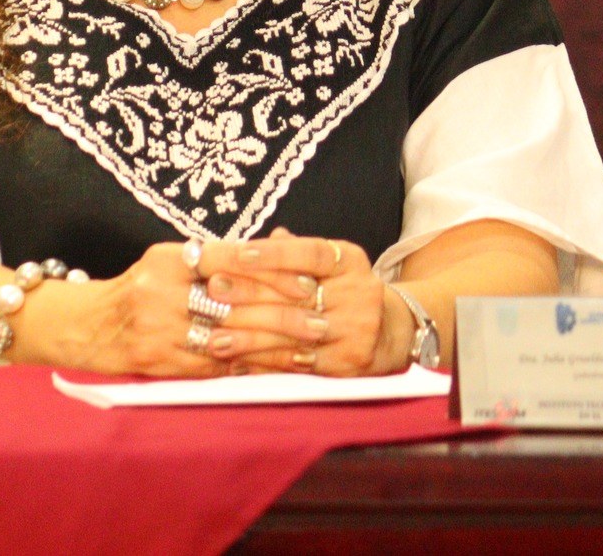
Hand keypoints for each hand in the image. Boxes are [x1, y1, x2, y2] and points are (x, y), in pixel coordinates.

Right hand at [46, 238, 324, 377]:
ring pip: (230, 338)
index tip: (309, 278)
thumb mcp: (166, 261)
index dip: (273, 270)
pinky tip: (276, 370)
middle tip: (321, 320)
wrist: (86, 326)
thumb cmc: (137, 288)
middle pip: (236, 302)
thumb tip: (269, 255)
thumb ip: (211, 259)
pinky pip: (214, 366)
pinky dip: (249, 367)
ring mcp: (160, 328)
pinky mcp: (160, 361)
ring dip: (273, 346)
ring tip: (308, 349)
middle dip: (283, 314)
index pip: (231, 258)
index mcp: (169, 258)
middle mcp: (163, 290)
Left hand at [198, 230, 405, 376]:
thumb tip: (265, 238)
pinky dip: (265, 364)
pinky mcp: (348, 363)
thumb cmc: (346, 291)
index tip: (238, 252)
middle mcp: (357, 292)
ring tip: (214, 338)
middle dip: (248, 294)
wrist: (391, 332)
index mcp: (349, 261)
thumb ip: (296, 252)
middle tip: (211, 291)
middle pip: (295, 295)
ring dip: (249, 337)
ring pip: (292, 333)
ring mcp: (355, 329)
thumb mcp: (331, 265)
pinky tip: (238, 363)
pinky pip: (299, 365)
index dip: (274, 254)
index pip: (310, 253)